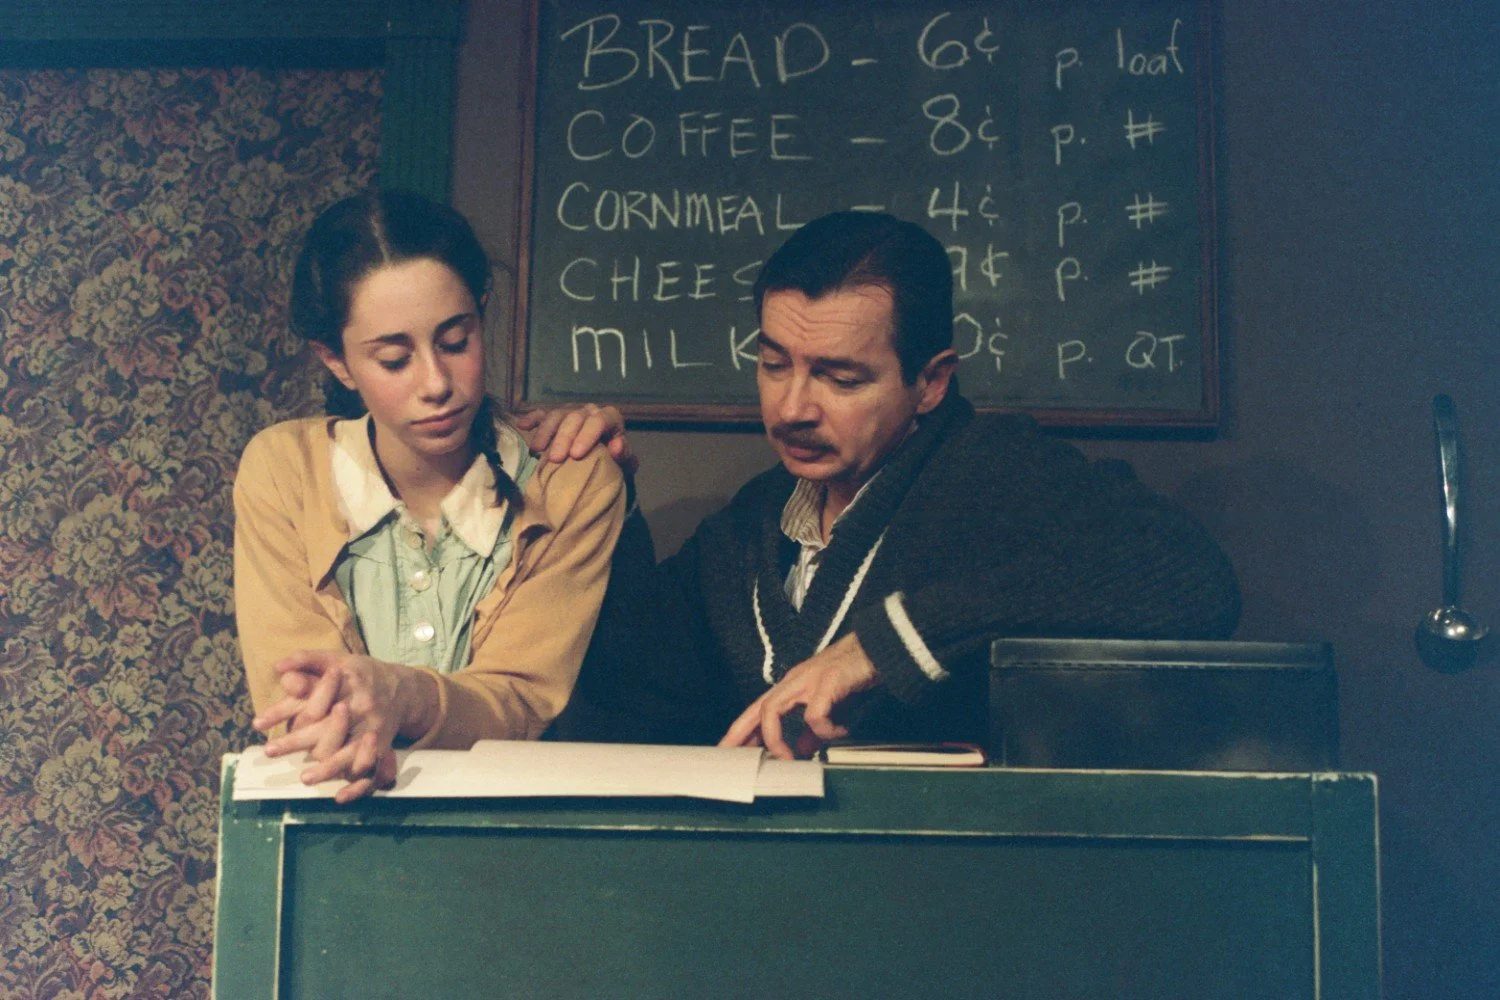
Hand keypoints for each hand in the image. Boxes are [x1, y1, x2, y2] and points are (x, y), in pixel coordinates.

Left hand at [252, 651, 432, 802]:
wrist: (401, 688)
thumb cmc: (360, 674)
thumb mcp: (336, 659)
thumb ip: (306, 659)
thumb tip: (277, 667)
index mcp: (349, 685)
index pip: (313, 700)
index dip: (283, 711)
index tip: (258, 723)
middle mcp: (362, 708)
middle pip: (328, 729)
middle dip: (298, 741)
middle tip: (270, 750)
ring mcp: (373, 729)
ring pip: (350, 753)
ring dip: (328, 768)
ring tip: (305, 778)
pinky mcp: (382, 747)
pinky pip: (372, 770)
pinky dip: (358, 786)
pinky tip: (340, 797)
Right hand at [512, 404, 636, 475]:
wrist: (605, 464)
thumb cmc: (615, 463)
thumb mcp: (625, 463)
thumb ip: (625, 455)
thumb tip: (616, 447)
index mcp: (610, 419)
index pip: (600, 421)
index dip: (588, 436)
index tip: (576, 455)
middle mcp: (589, 411)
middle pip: (575, 418)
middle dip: (564, 438)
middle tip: (556, 459)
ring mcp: (571, 412)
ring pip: (556, 415)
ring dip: (545, 431)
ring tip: (536, 450)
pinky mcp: (555, 418)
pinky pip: (542, 414)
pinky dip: (532, 418)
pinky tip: (522, 426)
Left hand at [718, 634, 881, 759]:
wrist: (876, 648)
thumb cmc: (851, 676)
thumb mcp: (828, 706)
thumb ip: (812, 727)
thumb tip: (803, 749)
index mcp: (792, 686)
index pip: (758, 709)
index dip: (742, 729)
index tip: (729, 750)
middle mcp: (794, 681)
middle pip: (758, 708)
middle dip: (742, 734)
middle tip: (734, 758)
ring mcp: (808, 679)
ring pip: (774, 709)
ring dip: (776, 738)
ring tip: (788, 758)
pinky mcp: (828, 681)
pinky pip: (814, 714)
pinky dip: (824, 729)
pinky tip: (838, 732)